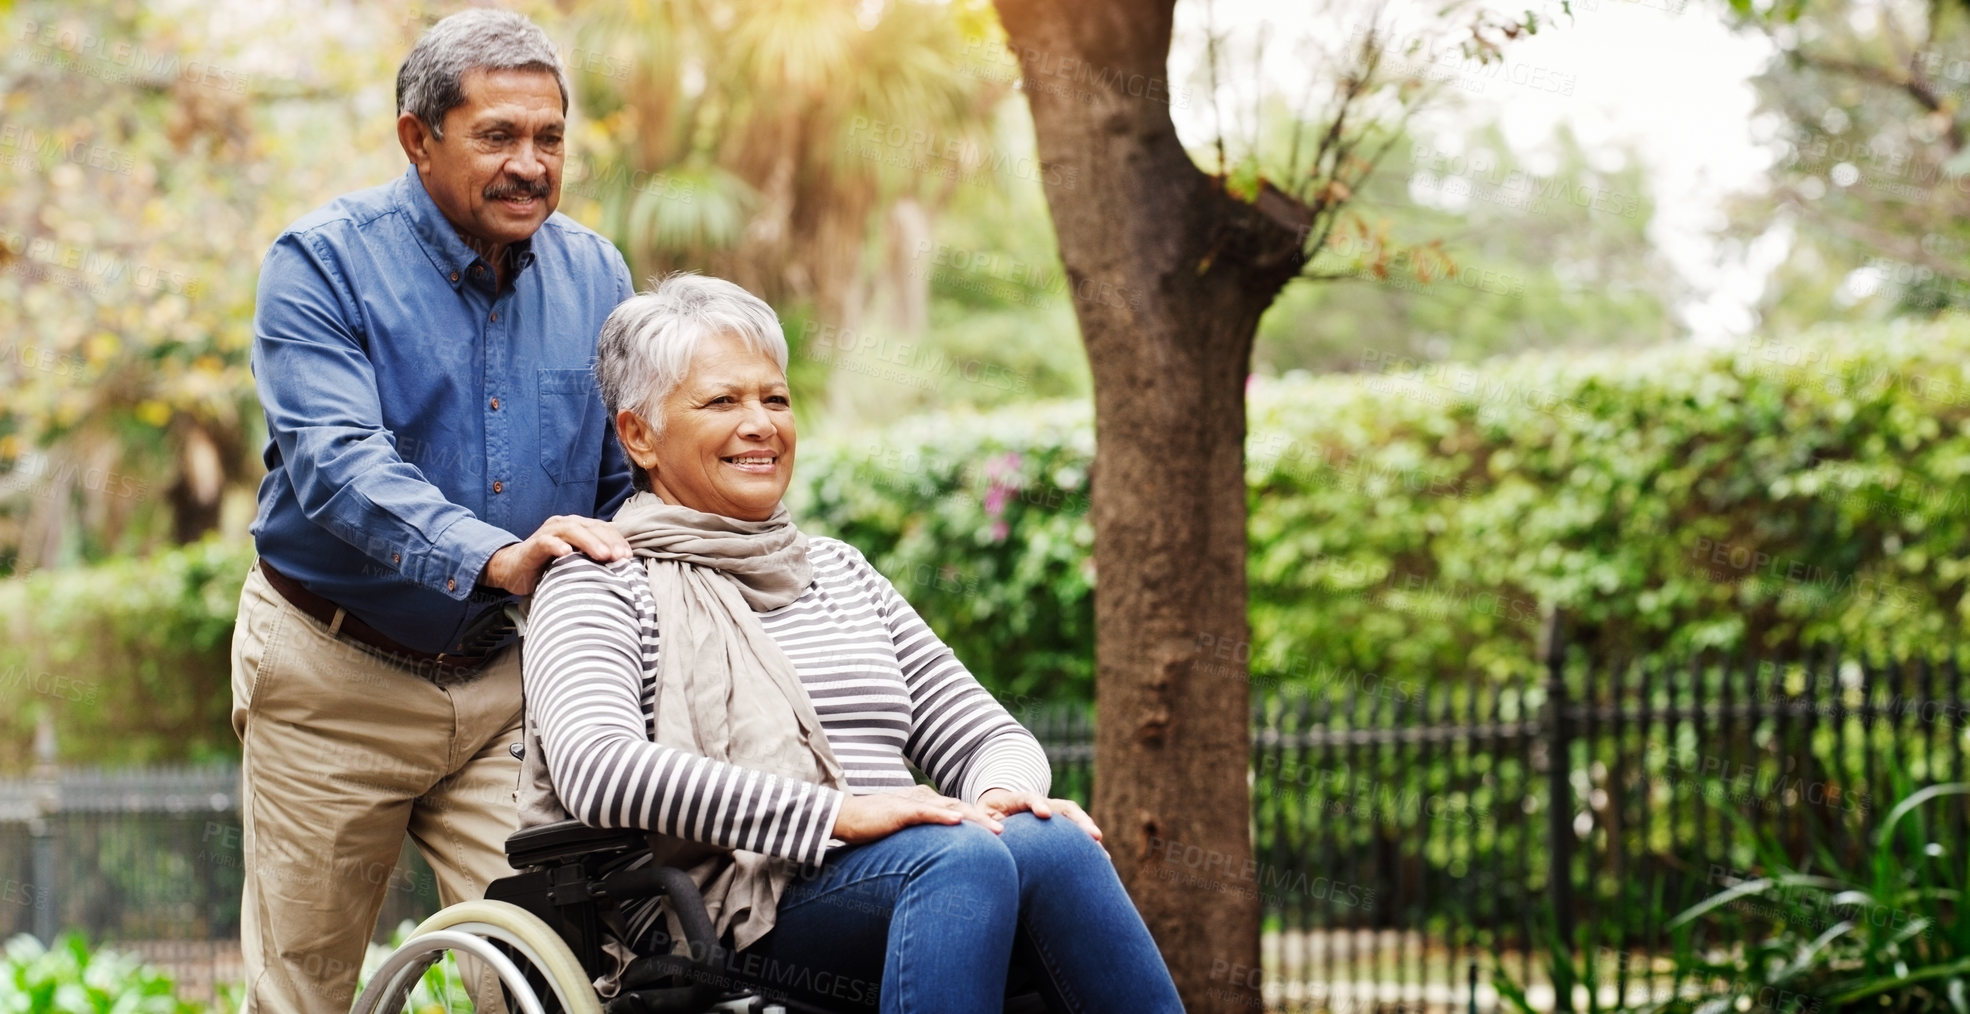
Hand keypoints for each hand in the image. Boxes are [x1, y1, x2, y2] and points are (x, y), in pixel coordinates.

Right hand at [481, 515, 631, 595]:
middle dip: (608, 541)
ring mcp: (549, 533)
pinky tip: (566, 553)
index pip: (604, 529)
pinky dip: (556, 546)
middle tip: (621, 557)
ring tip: (603, 555)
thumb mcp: (577, 562)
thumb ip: (595, 561)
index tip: (629, 557)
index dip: (618, 541)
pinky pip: (546, 542)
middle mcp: (565, 525)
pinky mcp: (533, 544)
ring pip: (572, 530)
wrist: (514, 569)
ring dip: (589, 542)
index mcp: (579, 527)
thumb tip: (624, 571)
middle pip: (592, 527)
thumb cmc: (549, 566)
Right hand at [831, 785, 1002, 844]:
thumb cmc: (872, 827)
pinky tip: (959, 821)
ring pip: (950, 809)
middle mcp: (923, 799)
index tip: (1000, 834)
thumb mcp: (903, 833)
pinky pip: (925, 812)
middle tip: (1008, 832)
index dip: (980, 822)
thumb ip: (922, 838)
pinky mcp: (900, 810)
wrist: (844, 817)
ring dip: (975, 819)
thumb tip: (938, 855)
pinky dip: (943, 816)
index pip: (958, 812)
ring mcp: (913, 803)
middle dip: (986, 821)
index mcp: (926, 803)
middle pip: (961, 809)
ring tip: (996, 829)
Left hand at [978, 788, 1105, 849]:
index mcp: (1017, 800)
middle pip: (1064, 807)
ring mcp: (1053, 812)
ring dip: (1089, 832)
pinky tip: (1101, 860)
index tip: (1044, 814)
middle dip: (1079, 821)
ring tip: (1102, 853)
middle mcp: (1041, 804)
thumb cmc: (986, 817)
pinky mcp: (1058, 824)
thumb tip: (989, 838)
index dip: (1037, 804)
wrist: (996, 807)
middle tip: (1095, 836)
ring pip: (1075, 818)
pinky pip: (1076, 830)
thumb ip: (984, 825)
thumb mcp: (981, 819)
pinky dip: (1087, 843)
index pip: (1029, 798)